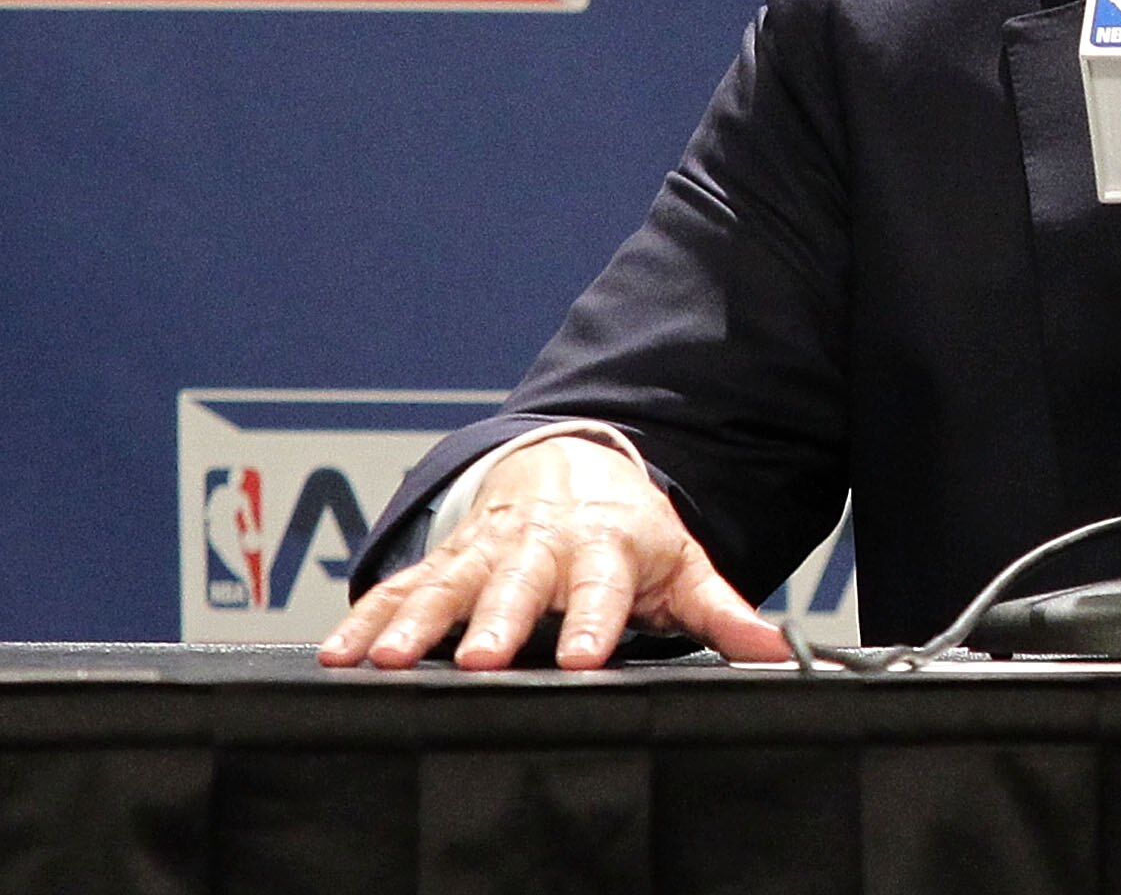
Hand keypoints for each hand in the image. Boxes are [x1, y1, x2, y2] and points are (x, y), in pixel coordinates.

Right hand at [318, 436, 787, 671]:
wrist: (570, 462)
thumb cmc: (629, 529)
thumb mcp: (681, 562)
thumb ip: (722, 610)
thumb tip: (779, 650)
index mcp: (603, 546)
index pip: (603, 588)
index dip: (595, 621)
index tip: (586, 656)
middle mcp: (540, 545)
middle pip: (518, 584)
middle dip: (498, 620)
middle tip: (481, 658)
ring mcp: (485, 550)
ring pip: (448, 583)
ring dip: (416, 620)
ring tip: (388, 659)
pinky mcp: (443, 559)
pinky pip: (399, 587)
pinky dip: (367, 616)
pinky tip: (341, 653)